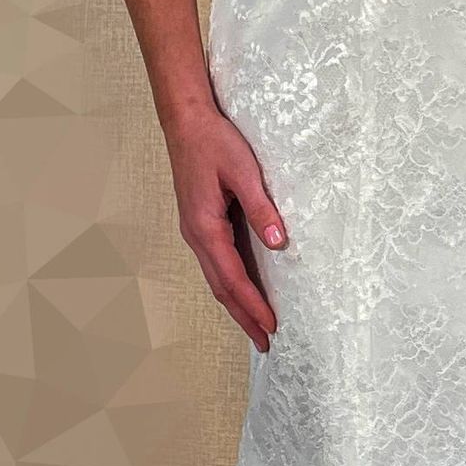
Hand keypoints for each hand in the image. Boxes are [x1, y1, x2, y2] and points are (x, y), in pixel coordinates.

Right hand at [166, 100, 285, 349]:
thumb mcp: (244, 172)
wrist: (186, 121)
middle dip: (243, 317)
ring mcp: (196, 230)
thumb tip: (279, 242)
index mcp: (205, 227)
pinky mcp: (201, 223)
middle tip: (265, 343)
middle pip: (221, 287)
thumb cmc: (214, 142)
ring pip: (217, 278)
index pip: (232, 277)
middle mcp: (196, 235)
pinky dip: (230, 284)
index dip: (253, 304)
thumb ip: (261, 207)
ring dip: (236, 304)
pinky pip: (216, 263)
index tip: (271, 326)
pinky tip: (243, 291)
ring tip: (256, 326)